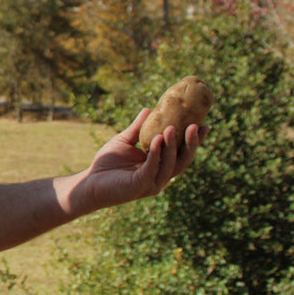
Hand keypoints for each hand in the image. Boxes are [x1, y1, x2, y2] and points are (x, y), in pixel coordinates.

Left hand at [79, 108, 207, 209]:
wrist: (89, 182)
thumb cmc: (107, 164)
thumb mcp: (125, 141)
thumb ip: (138, 128)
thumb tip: (150, 109)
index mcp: (160, 166)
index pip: (182, 153)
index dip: (195, 141)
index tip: (205, 124)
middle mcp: (160, 176)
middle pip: (183, 160)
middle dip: (191, 144)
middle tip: (196, 125)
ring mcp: (151, 183)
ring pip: (170, 165)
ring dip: (172, 146)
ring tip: (172, 128)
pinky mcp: (139, 186)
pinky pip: (151, 169)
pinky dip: (156, 154)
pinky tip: (157, 139)